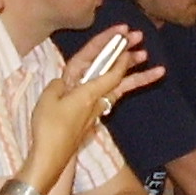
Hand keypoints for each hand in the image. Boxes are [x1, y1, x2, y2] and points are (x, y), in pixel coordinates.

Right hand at [30, 29, 162, 172]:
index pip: (109, 69)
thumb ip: (58, 85)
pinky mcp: (92, 117)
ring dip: (135, 72)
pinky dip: (120, 87)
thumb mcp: (47, 100)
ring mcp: (96, 109)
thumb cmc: (48, 128)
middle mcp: (96, 99)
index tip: (126, 36)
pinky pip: (111, 97)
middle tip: (140, 38)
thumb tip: (64, 83)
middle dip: (128, 55)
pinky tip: (129, 79)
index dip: (118, 52)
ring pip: (119, 86)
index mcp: (86, 91)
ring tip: (147, 57)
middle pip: (116, 74)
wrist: (51, 158)